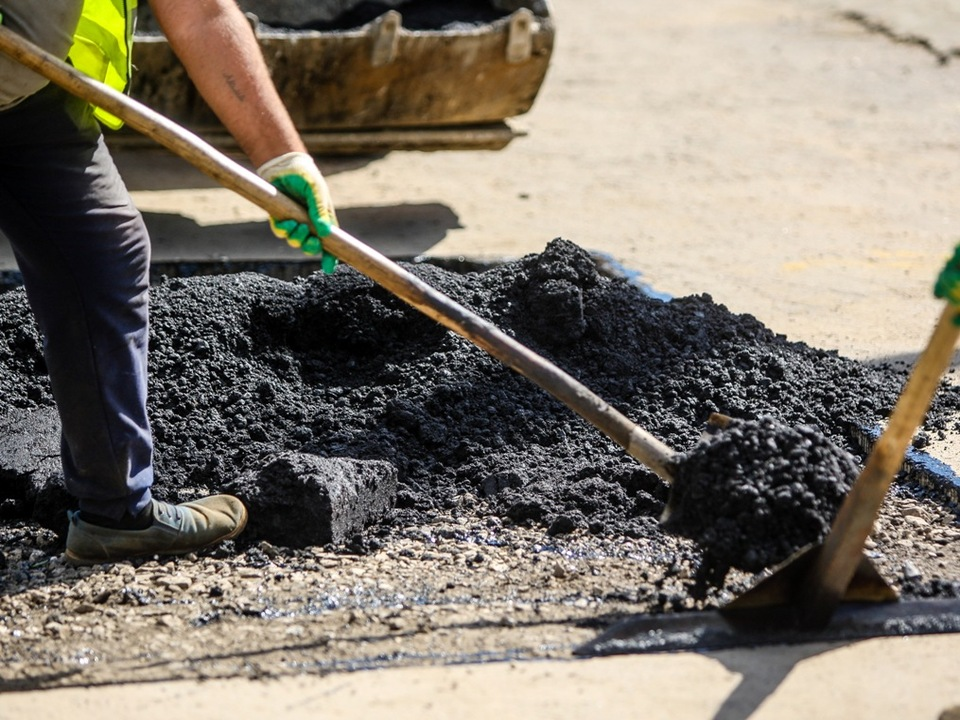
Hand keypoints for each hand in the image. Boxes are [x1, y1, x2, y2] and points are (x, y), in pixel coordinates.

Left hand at [257, 152, 338, 272]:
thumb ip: (320, 211)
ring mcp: (294, 222)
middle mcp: (310, 224)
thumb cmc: (306, 177)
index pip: (330, 242)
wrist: (284, 165)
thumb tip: (325, 233)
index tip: (330, 267)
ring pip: (295, 241)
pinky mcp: (280, 218)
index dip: (331, 257)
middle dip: (310, 247)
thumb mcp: (317, 191)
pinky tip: (287, 221)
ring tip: (297, 224)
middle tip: (310, 240)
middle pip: (311, 246)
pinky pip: (281, 232)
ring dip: (297, 238)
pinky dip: (284, 230)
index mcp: (324, 219)